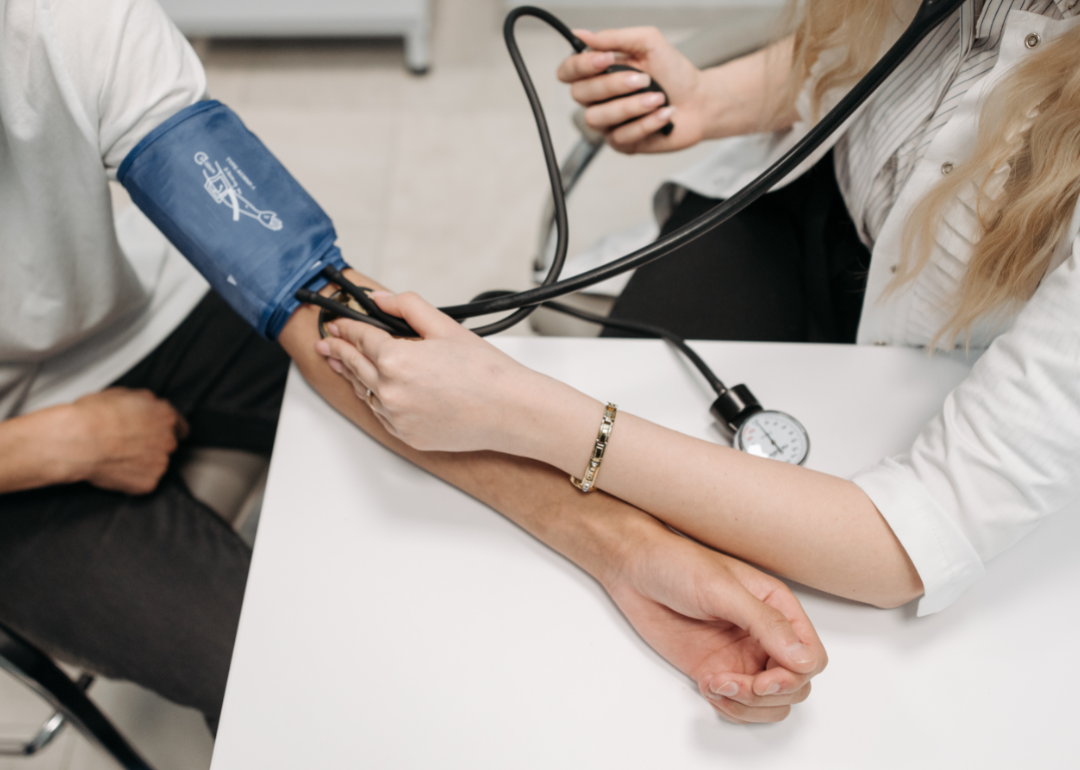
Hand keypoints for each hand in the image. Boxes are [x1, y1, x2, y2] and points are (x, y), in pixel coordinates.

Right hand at [66, 388, 187, 493]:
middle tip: (128, 445)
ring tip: (118, 457)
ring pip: (156, 464)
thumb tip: (148, 405)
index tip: (157, 433)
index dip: (167, 430)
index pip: (180, 427)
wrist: (77, 440)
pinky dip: (133, 479)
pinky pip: (144, 482)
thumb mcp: (124, 394)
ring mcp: (161, 463)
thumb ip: (145, 403)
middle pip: (168, 446)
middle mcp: (169, 440)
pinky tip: (116, 470)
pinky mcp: (149, 483)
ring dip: (143, 463)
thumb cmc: (93, 416)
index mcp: (166, 416)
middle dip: (153, 446)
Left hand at [314, 292, 556, 453]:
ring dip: (353, 376)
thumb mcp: (445, 327)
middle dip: (338, 351)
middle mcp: (390, 391)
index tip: (338, 324)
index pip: (360, 338)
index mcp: (396, 360)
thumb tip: (380, 299)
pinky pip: (381, 414)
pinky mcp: (406, 435)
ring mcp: (396, 417)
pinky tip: (374, 390)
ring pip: (364, 392)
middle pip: (354, 366)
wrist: (509, 411)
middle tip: (326, 344)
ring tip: (343, 364)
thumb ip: (407, 306)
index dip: (346, 327)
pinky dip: (375, 399)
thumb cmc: (485, 372)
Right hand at [557, 28, 707, 153]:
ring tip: (658, 98)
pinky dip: (647, 123)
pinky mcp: (622, 144)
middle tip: (644, 79)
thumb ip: (614, 38)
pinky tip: (664, 114)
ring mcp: (608, 123)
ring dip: (632, 106)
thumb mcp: (647, 43)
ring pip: (598, 118)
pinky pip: (622, 136)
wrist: (700, 101)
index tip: (605, 60)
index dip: (580, 67)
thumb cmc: (674, 73)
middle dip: (613, 85)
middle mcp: (597, 99)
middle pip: (580, 95)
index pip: (567, 72)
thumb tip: (581, 34)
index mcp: (598, 73)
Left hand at [608, 522, 826, 722]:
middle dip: (767, 695)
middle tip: (731, 683)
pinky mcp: (716, 671)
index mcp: (777, 608)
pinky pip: (740, 705)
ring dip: (748, 706)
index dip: (793, 676)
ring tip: (715, 684)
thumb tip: (804, 659)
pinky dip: (729, 707)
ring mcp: (741, 656)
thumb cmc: (678, 564)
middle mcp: (765, 635)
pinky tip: (707, 685)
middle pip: (795, 686)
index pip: (811, 657)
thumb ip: (766, 623)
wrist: (635, 570)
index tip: (762, 680)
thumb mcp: (723, 589)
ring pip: (771, 703)